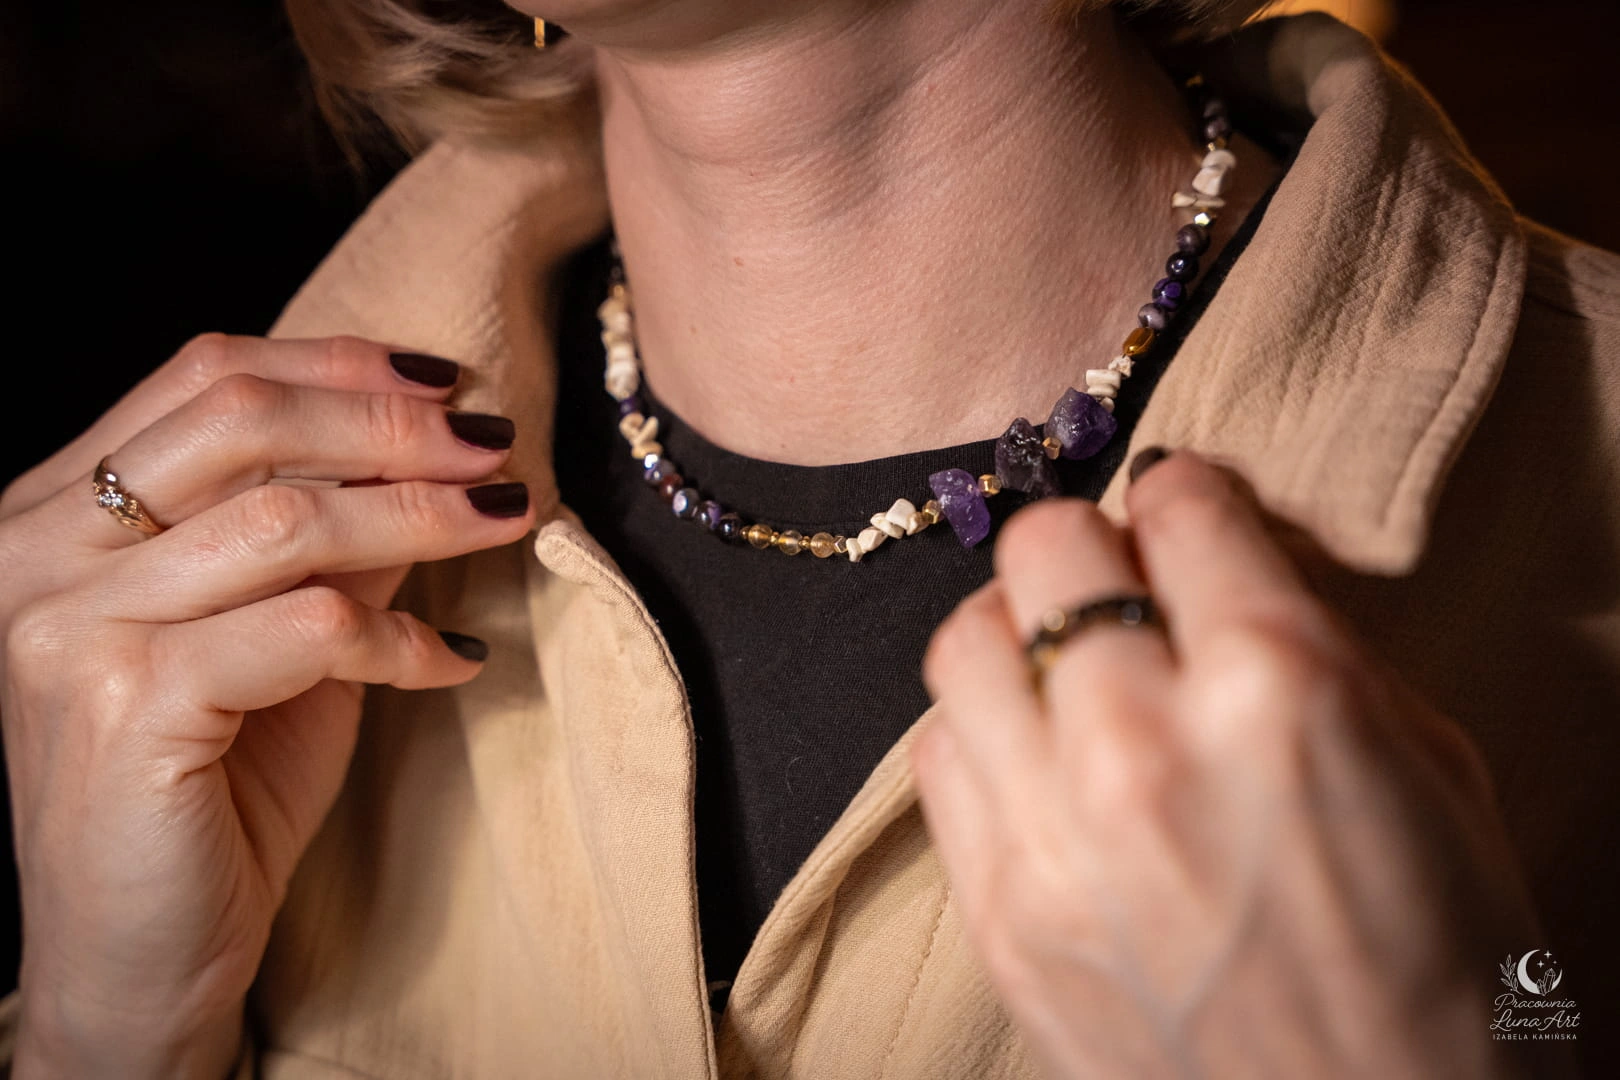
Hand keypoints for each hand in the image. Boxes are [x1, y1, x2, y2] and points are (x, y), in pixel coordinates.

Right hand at [0, 335, 535, 1077]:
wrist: (138, 956)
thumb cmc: (211, 789)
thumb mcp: (277, 638)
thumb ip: (327, 540)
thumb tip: (434, 452)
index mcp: (58, 513)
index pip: (203, 379)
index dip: (337, 364)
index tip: (447, 381)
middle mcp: (40, 553)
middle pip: (239, 420)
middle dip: (392, 426)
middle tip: (496, 445)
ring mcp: (68, 628)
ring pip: (284, 520)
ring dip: (421, 516)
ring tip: (506, 522)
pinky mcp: (126, 706)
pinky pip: (306, 628)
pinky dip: (401, 637)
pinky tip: (455, 658)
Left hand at [916, 450, 1547, 1078]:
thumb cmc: (1442, 962)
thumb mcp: (1429, 765)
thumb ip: (1312, 646)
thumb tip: (1220, 569)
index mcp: (1279, 689)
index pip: (1177, 506)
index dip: (1186, 495)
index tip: (1185, 509)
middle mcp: (1144, 745)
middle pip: (1044, 547)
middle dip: (1090, 545)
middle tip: (1120, 580)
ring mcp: (1051, 835)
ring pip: (964, 640)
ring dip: (1015, 629)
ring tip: (1060, 662)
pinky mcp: (995, 912)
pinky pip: (933, 755)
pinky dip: (978, 731)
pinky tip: (1031, 755)